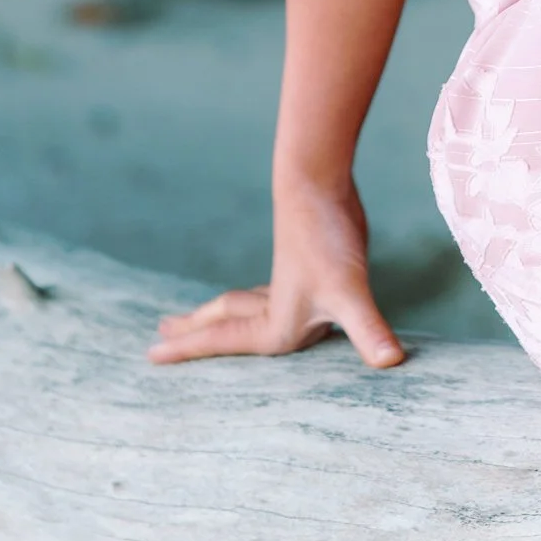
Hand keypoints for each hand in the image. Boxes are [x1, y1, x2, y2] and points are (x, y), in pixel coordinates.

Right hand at [147, 177, 405, 368]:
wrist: (318, 179)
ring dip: (218, 312)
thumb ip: (368, 329)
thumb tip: (392, 362)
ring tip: (197, 316)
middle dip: (194, 331)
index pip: (223, 340)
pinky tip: (269, 294)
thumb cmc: (329, 238)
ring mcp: (290, 281)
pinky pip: (267, 290)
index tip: (148, 355)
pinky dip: (253, 298)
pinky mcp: (307, 264)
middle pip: (224, 319)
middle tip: (160, 334)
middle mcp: (277, 303)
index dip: (187, 350)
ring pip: (243, 302)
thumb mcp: (350, 291)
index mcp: (277, 321)